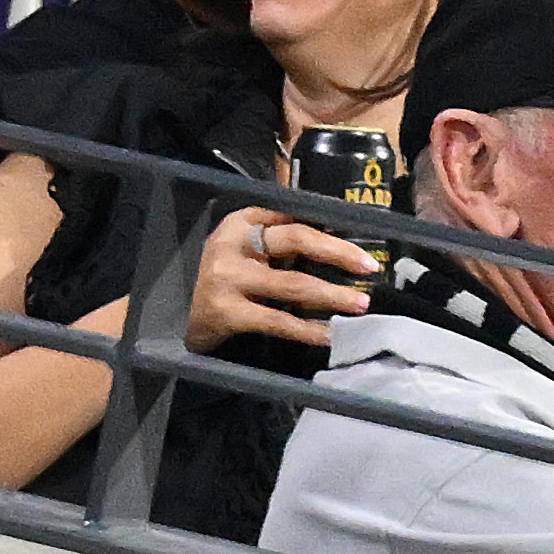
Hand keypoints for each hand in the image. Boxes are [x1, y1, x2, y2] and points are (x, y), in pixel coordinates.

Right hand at [186, 203, 375, 353]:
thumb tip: (335, 232)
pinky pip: (278, 321)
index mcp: (239, 222)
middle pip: (295, 240)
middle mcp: (232, 244)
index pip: (291, 218)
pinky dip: (308, 330)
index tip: (358, 237)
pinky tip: (330, 335)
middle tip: (368, 266)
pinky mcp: (228, 312)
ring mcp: (228, 278)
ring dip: (332, 294)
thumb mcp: (244, 248)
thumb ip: (277, 236)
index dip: (328, 228)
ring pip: (293, 283)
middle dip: (338, 253)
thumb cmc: (226, 278)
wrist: (186, 317)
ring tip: (360, 303)